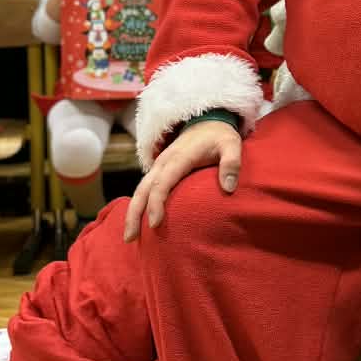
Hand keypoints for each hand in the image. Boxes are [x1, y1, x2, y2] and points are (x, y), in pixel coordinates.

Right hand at [123, 120, 241, 240]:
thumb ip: (232, 164)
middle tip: (130, 238)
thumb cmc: (220, 137)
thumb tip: (228, 188)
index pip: (162, 183)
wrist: (207, 121)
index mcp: (179, 158)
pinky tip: (137, 222)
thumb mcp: (231, 145)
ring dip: (132, 212)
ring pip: (139, 190)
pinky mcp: (158, 170)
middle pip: (143, 189)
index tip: (154, 224)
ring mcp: (158, 166)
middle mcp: (163, 162)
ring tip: (129, 237)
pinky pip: (144, 188)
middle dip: (134, 213)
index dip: (156, 203)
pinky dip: (138, 205)